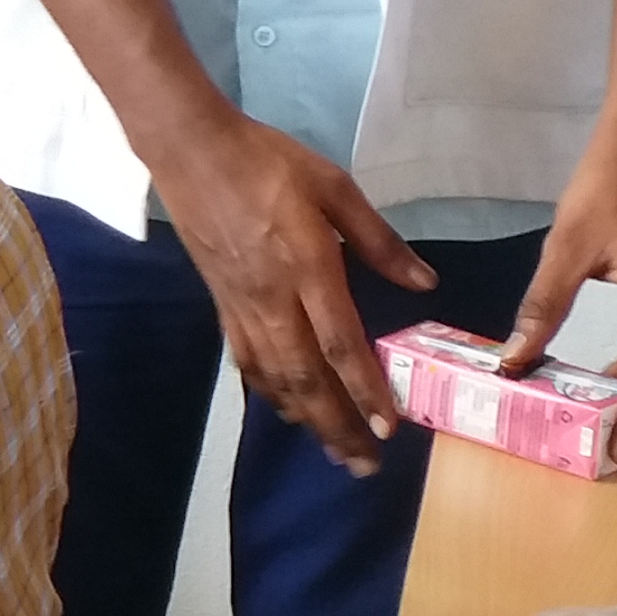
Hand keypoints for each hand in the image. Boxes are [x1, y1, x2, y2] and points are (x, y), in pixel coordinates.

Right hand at [147, 106, 429, 471]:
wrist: (191, 150)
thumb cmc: (268, 161)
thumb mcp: (333, 187)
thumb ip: (379, 240)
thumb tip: (425, 282)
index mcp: (307, 268)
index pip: (340, 344)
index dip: (365, 391)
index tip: (390, 427)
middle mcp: (274, 299)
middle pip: (307, 377)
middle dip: (338, 425)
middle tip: (365, 465)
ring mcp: (243, 305)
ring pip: (276, 377)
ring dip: (307, 420)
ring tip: (333, 452)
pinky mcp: (222, 303)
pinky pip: (248, 359)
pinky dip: (270, 392)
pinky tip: (285, 409)